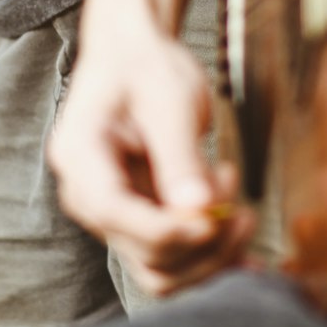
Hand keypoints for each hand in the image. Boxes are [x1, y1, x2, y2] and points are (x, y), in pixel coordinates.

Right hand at [48, 14, 255, 296]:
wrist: (135, 56)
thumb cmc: (146, 67)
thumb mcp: (168, 101)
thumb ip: (181, 155)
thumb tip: (199, 207)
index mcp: (79, 155)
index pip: (113, 210)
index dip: (166, 228)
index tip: (215, 220)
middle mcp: (88, 196)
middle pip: (142, 252)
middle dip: (202, 241)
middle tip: (242, 207)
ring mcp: (113, 215)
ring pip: (160, 270)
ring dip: (210, 256)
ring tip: (242, 214)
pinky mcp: (139, 222)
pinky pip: (174, 260)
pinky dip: (210, 262)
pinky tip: (247, 258)